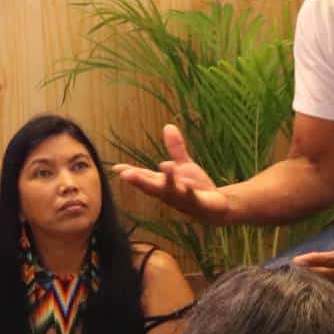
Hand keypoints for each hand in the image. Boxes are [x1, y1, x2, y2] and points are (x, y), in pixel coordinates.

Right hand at [110, 125, 230, 223]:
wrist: (217, 207)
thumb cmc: (196, 188)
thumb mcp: (183, 165)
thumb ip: (175, 148)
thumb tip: (168, 126)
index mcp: (163, 183)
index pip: (144, 177)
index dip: (130, 173)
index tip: (116, 168)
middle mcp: (168, 193)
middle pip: (152, 186)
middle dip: (140, 181)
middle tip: (126, 174)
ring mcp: (182, 198)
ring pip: (170, 192)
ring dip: (165, 182)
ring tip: (163, 169)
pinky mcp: (197, 202)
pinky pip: (192, 197)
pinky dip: (189, 191)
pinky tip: (187, 184)